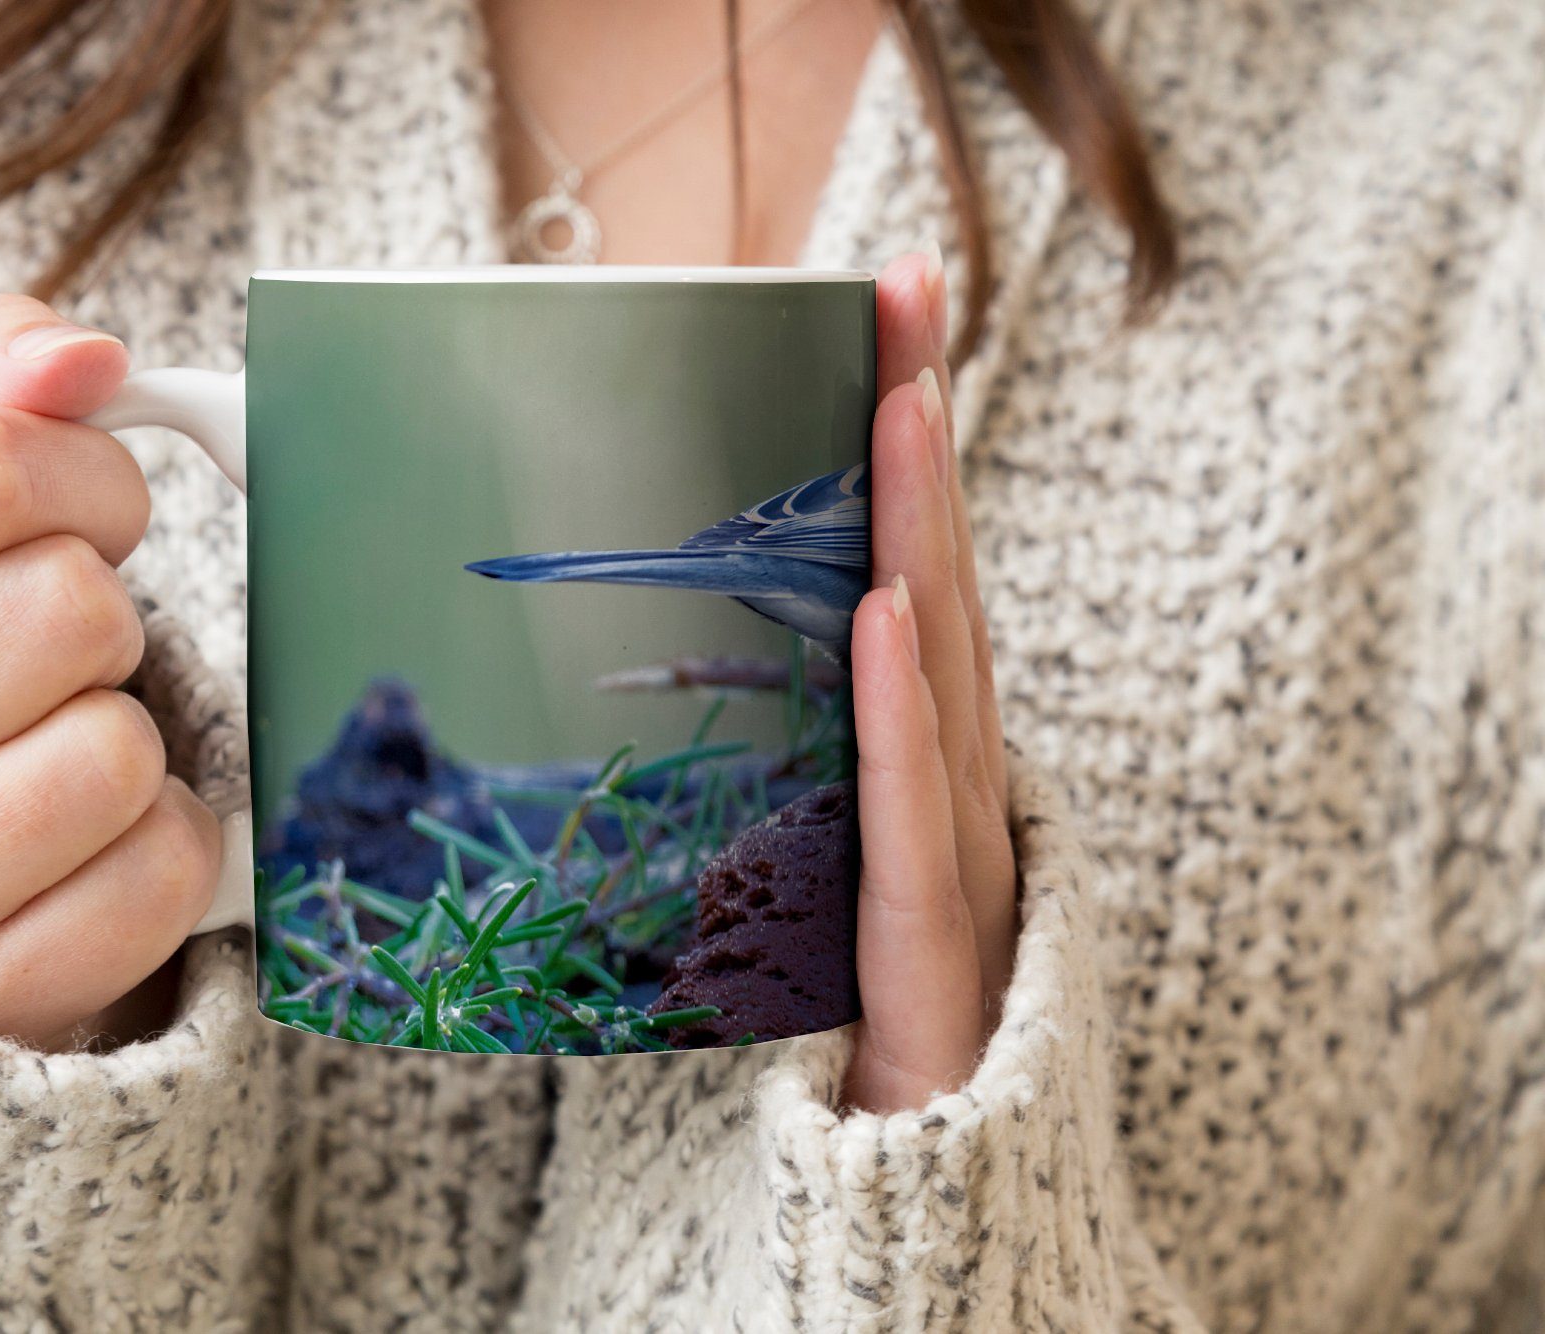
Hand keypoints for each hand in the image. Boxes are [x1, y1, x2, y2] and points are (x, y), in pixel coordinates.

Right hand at [0, 296, 222, 1051]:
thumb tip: (86, 357)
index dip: (87, 478)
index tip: (89, 522)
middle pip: (68, 606)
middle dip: (104, 618)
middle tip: (64, 661)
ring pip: (116, 748)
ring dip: (130, 737)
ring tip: (61, 753)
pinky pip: (161, 868)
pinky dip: (163, 843)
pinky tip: (95, 845)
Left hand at [842, 253, 1016, 1112]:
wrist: (913, 1170)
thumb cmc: (851, 1001)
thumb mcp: (795, 845)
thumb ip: (775, 746)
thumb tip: (671, 652)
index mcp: (916, 746)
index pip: (911, 566)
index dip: (907, 438)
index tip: (890, 308)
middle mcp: (952, 773)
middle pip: (935, 580)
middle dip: (919, 433)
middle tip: (903, 291)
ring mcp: (955, 846)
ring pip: (938, 667)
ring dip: (916, 530)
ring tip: (895, 405)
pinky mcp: (928, 934)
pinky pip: (910, 808)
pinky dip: (899, 708)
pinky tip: (880, 612)